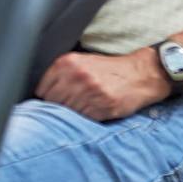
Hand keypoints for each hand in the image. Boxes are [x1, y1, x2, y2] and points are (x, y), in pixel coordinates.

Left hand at [35, 49, 169, 120]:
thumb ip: (62, 74)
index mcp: (68, 63)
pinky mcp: (101, 106)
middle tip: (73, 103)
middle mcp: (77, 75)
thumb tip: (42, 94)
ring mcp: (89, 91)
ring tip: (86, 106)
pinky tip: (95, 109)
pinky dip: (86, 118)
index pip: (41, 90)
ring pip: (66, 112)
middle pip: (51, 103)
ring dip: (73, 113)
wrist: (141, 74)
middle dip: (60, 106)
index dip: (48, 97)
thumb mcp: (84, 62)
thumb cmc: (112, 70)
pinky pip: (82, 119)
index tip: (57, 98)